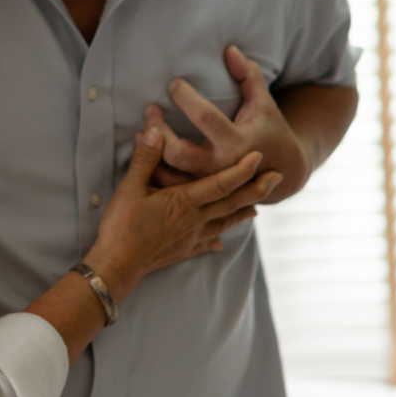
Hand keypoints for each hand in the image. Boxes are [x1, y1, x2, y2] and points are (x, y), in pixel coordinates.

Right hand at [84, 130, 281, 300]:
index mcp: (184, 201)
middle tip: (278, 178)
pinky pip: (205, 244)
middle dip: (256, 189)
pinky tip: (221, 241)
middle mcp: (194, 219)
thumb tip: (156, 131)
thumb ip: (146, 158)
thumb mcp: (130, 187)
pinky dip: (216, 239)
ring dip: (242, 213)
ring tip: (258, 208)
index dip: (242, 169)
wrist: (117, 264)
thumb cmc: (123, 225)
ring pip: (224, 223)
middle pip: (232, 203)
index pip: (221, 183)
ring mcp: (190, 237)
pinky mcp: (181, 251)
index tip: (259, 156)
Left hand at [141, 46, 308, 202]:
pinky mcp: (200, 192)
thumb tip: (228, 49)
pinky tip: (147, 150)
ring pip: (169, 174)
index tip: (173, 83)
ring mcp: (209, 182)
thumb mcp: (264, 101)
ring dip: (150, 153)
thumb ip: (248, 75)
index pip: (205, 118)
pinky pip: (170, 185)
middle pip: (178, 153)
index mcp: (238, 142)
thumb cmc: (269, 128)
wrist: (282, 171)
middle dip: (158, 130)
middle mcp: (221, 166)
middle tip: (149, 109)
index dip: (185, 98)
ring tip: (140, 132)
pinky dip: (155, 170)